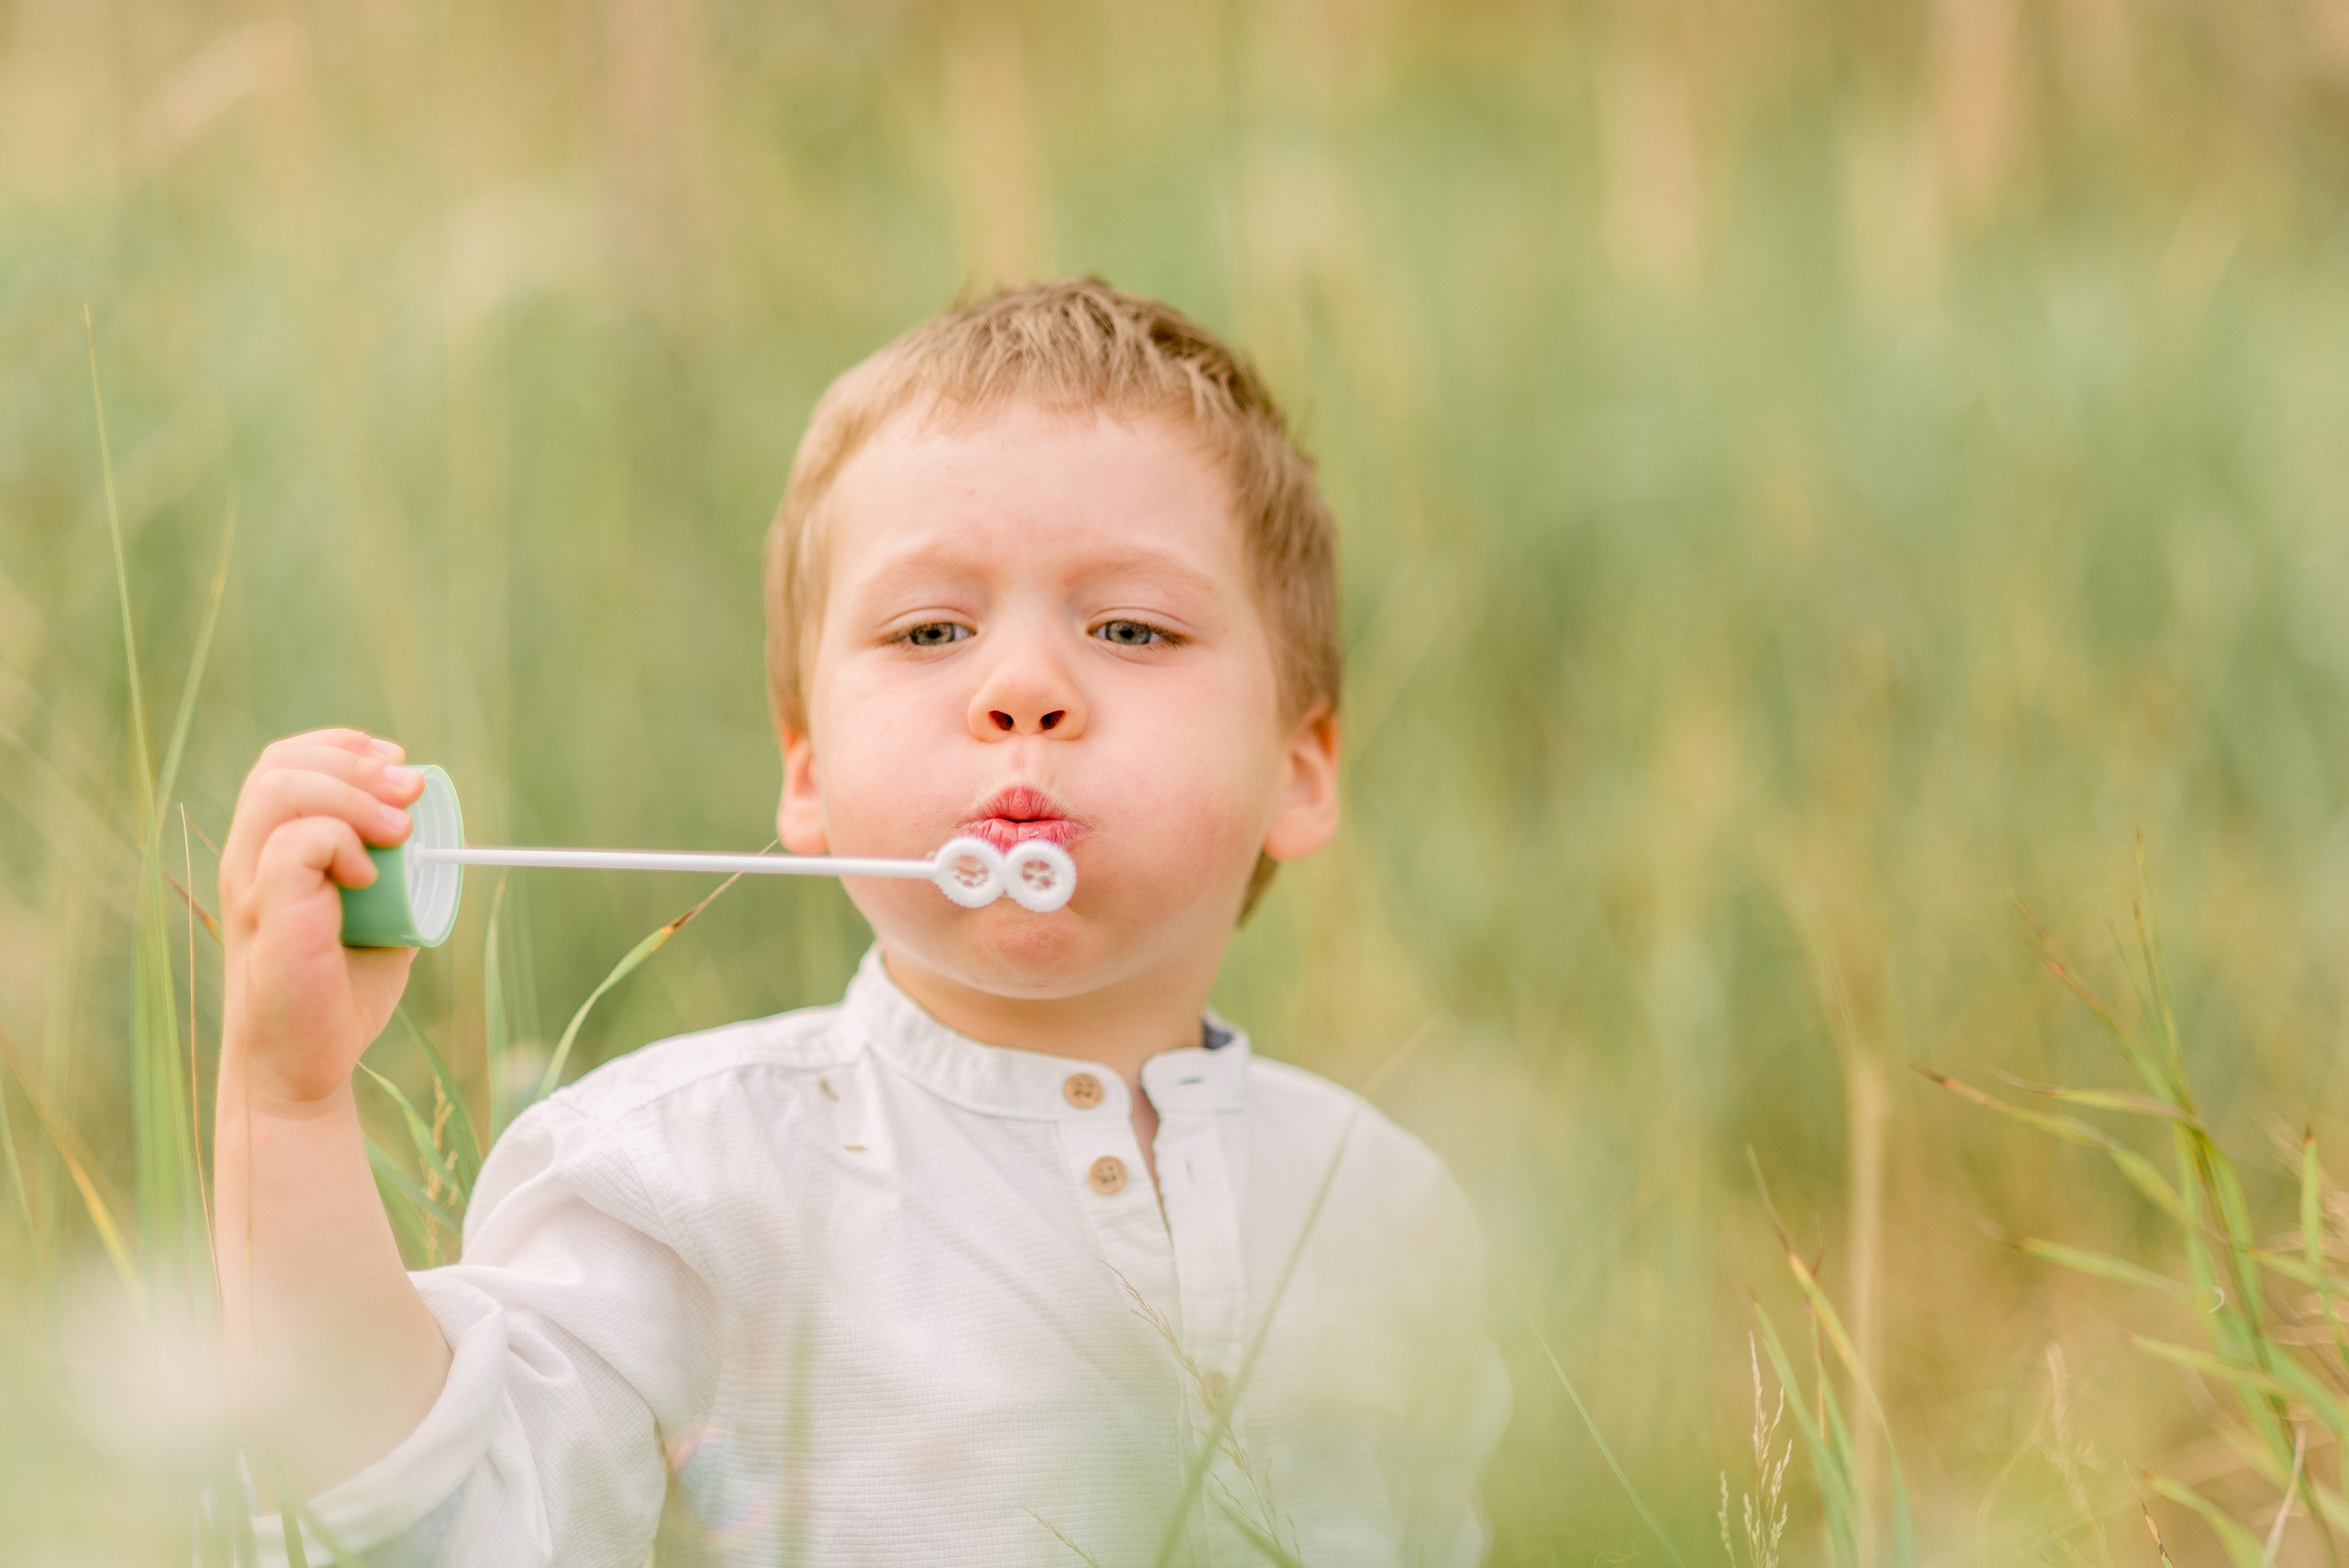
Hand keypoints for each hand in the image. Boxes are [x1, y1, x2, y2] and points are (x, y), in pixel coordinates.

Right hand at [220, 729, 425, 1108]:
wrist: (304, 1065)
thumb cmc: (337, 994)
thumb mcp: (381, 917)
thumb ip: (397, 874)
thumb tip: (441, 834)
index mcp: (267, 851)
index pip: (284, 763)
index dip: (341, 747)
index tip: (398, 761)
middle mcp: (248, 859)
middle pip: (280, 765)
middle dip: (355, 762)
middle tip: (412, 789)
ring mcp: (249, 884)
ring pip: (280, 791)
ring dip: (352, 794)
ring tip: (400, 830)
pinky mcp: (262, 912)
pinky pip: (293, 845)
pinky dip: (340, 841)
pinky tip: (372, 876)